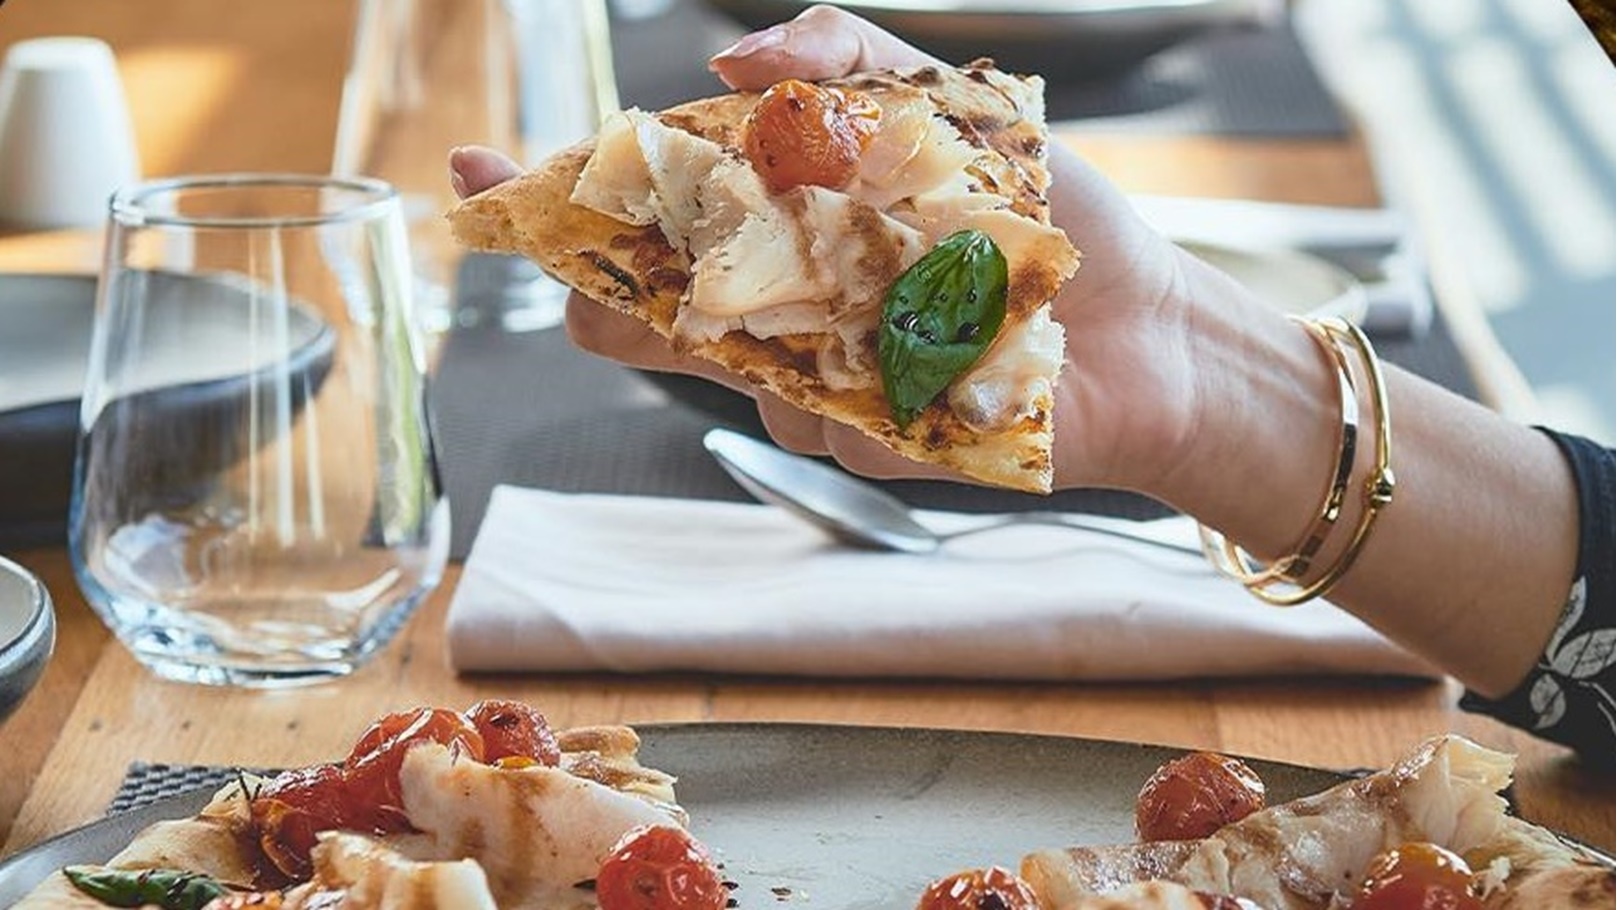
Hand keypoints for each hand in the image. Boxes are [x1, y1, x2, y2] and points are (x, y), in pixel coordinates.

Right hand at [449, 5, 1242, 494]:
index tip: (478, 172)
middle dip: (602, 281)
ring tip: (904, 266)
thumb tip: (734, 47)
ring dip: (780, 305)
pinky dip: (889, 359)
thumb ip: (847, 63)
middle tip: (627, 245)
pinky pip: (833, 413)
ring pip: (724, 366)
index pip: (636, 222)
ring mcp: (816, 389)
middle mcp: (776, 315)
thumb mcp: (954, 110)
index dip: (552, 201)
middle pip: (631, 320)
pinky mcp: (869, 446)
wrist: (1149, 330)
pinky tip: (963, 336)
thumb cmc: (1052, 222)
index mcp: (777, 233)